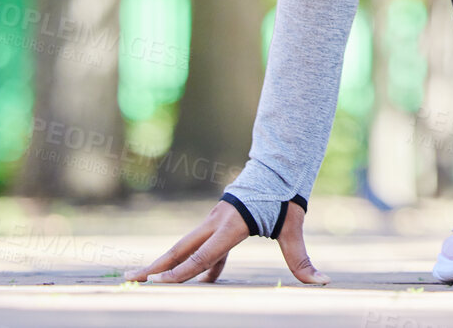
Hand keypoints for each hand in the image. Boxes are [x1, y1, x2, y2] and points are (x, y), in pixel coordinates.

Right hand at [123, 199, 328, 284]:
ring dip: (165, 264)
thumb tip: (322, 282)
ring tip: (143, 279)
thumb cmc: (285, 198)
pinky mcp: (220, 223)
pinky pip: (204, 248)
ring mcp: (215, 221)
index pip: (203, 256)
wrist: (280, 167)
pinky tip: (197, 282)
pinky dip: (196, 264)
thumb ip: (301, 259)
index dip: (182, 273)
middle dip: (156, 267)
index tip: (159, 285)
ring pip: (186, 246)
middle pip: (181, 249)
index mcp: (232, 226)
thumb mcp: (294, 228)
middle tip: (131, 280)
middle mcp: (217, 222)